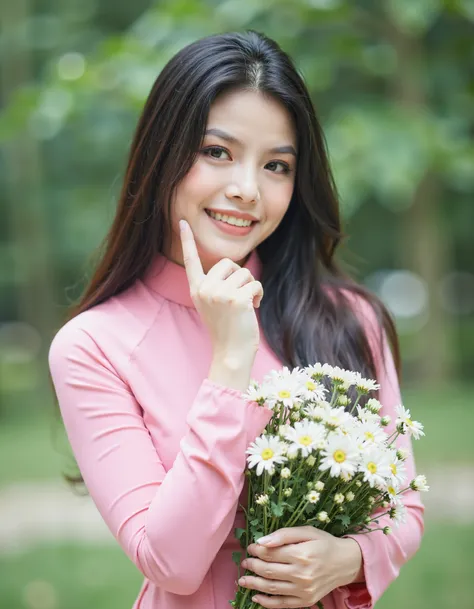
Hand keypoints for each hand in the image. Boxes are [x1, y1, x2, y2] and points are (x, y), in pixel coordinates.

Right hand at [179, 219, 262, 356]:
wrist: (231, 353)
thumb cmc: (227, 329)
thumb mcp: (214, 304)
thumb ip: (217, 285)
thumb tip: (235, 268)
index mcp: (196, 289)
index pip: (191, 260)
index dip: (187, 240)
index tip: (183, 221)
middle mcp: (204, 289)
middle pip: (229, 263)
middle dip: (239, 278)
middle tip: (238, 298)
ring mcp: (219, 293)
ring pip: (244, 272)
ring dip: (251, 287)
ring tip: (246, 306)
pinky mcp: (236, 299)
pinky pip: (255, 283)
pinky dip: (259, 294)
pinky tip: (254, 308)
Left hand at [238, 526, 362, 607]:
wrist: (346, 563)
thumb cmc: (324, 543)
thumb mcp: (307, 531)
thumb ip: (284, 534)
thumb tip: (262, 541)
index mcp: (301, 554)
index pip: (271, 553)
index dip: (257, 550)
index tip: (251, 547)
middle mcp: (302, 574)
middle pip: (269, 571)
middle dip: (253, 566)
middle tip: (245, 561)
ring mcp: (304, 590)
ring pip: (272, 588)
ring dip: (254, 584)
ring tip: (243, 580)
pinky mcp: (306, 601)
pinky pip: (282, 604)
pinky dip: (266, 602)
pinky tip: (256, 596)